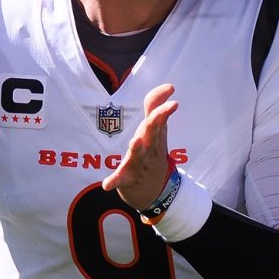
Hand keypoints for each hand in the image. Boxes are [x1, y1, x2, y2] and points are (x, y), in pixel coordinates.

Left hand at [102, 82, 177, 209]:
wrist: (155, 192)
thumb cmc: (153, 154)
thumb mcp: (157, 132)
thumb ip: (155, 107)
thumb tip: (168, 87)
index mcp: (154, 136)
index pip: (159, 118)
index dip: (162, 106)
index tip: (172, 94)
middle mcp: (149, 149)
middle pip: (152, 133)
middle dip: (154, 123)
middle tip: (157, 115)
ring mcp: (139, 164)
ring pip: (137, 155)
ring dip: (136, 149)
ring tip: (134, 142)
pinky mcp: (127, 179)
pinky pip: (120, 180)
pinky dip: (114, 182)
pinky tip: (106, 185)